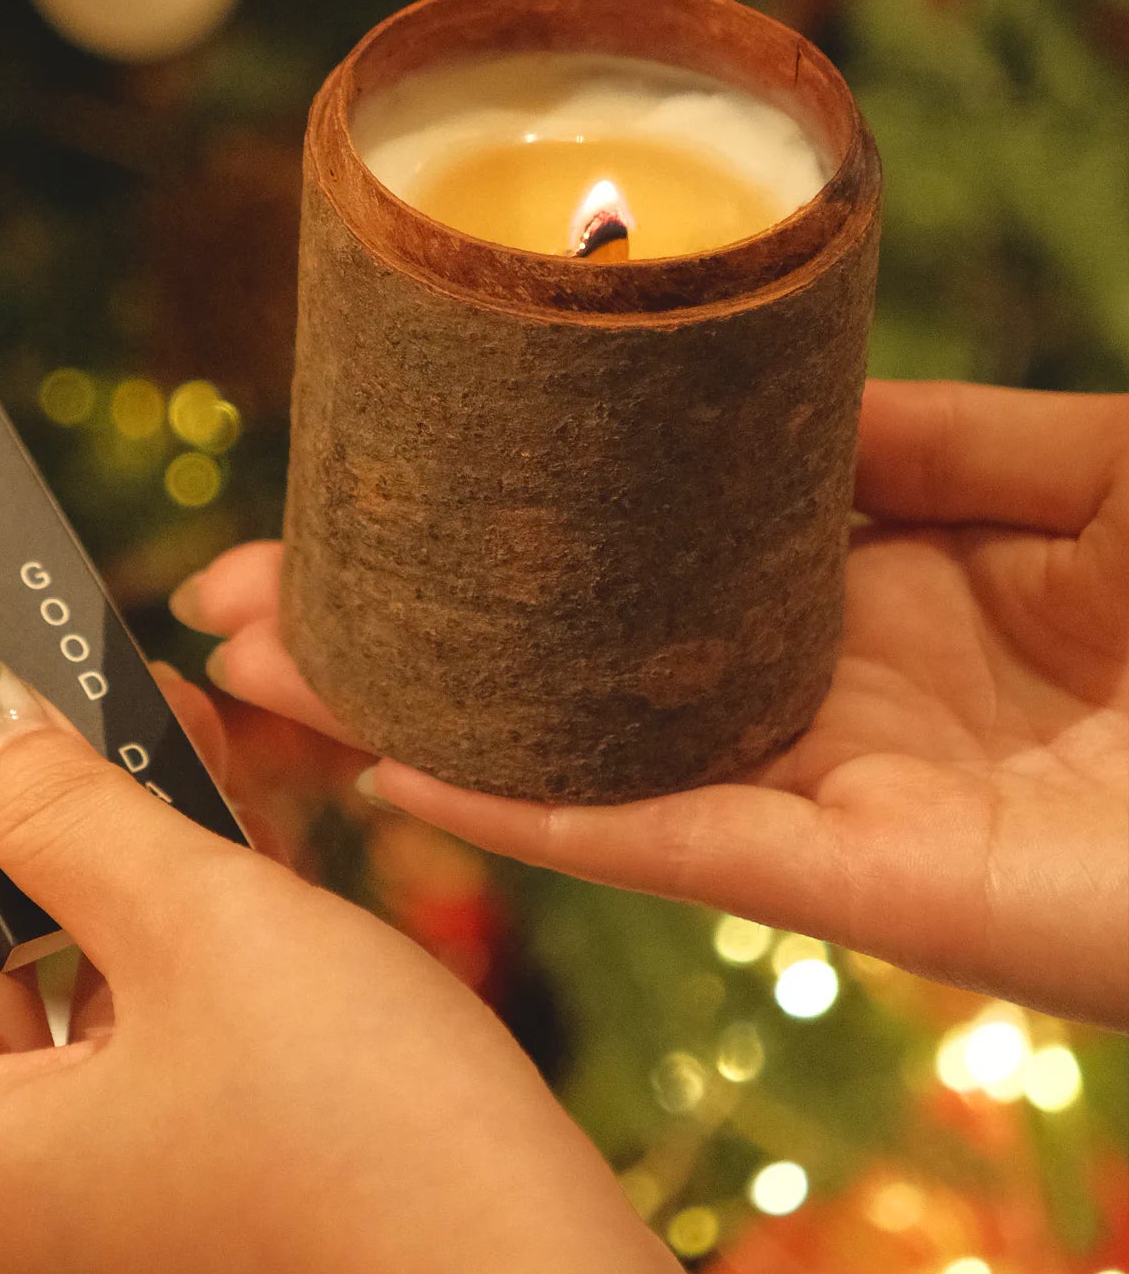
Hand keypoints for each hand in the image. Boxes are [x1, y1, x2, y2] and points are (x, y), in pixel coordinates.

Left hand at [0, 650, 686, 1273]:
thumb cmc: (368, 1138)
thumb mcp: (198, 924)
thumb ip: (62, 806)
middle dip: (11, 807)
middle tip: (57, 682)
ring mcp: (59, 1206)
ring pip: (35, 978)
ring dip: (95, 848)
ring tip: (159, 723)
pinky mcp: (144, 1189)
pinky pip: (106, 1028)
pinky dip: (145, 926)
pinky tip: (206, 815)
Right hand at [178, 380, 1128, 1029]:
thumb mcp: (1088, 458)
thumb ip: (918, 432)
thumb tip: (752, 379)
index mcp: (874, 599)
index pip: (635, 570)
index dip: (495, 535)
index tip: (360, 492)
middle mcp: (831, 707)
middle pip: (571, 675)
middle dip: (396, 639)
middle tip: (230, 599)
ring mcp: (846, 804)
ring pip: (586, 763)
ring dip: (413, 719)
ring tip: (260, 672)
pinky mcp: (887, 894)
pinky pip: (685, 847)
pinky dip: (541, 809)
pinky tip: (406, 762)